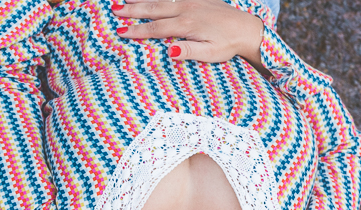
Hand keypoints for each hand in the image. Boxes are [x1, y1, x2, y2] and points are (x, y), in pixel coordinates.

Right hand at [112, 0, 264, 65]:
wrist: (246, 28)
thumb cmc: (227, 44)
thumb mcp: (209, 53)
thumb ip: (188, 51)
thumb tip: (168, 51)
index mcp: (187, 25)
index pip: (156, 29)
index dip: (137, 31)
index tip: (121, 32)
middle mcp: (186, 9)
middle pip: (154, 9)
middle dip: (133, 10)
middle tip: (114, 10)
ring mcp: (191, 0)